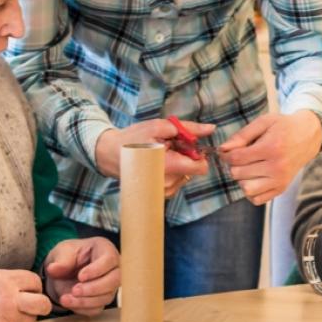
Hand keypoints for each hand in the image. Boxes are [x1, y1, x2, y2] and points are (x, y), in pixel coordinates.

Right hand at [0, 269, 51, 321]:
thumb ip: (7, 282)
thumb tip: (26, 287)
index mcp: (4, 278)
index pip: (35, 281)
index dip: (33, 288)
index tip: (27, 292)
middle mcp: (8, 296)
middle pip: (42, 302)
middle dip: (40, 305)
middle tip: (30, 307)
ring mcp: (5, 316)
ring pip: (32, 319)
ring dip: (25, 318)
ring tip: (8, 316)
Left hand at [42, 237, 120, 316]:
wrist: (64, 272)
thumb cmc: (68, 256)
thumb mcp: (62, 251)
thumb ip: (60, 259)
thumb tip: (53, 268)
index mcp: (105, 250)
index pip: (109, 260)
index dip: (97, 270)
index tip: (80, 276)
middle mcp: (113, 268)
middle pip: (114, 280)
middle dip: (93, 288)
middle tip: (74, 290)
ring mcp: (110, 286)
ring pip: (106, 297)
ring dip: (85, 301)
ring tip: (65, 299)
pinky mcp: (102, 300)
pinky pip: (97, 308)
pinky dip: (82, 308)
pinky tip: (69, 303)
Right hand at [95, 118, 213, 196]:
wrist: (110, 155)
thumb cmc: (133, 139)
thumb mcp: (159, 127)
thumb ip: (188, 128)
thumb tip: (211, 129)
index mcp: (169, 167)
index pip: (201, 167)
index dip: (198, 153)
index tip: (187, 145)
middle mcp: (168, 183)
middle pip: (193, 169)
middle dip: (185, 156)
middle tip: (167, 146)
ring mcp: (164, 192)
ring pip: (186, 175)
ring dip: (178, 164)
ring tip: (160, 155)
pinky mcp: (161, 195)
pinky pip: (177, 181)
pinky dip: (172, 171)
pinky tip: (157, 164)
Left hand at [220, 110, 321, 205]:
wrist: (308, 136)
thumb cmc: (283, 126)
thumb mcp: (263, 122)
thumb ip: (242, 135)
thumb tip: (222, 149)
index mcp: (271, 148)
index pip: (237, 158)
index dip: (226, 154)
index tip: (227, 151)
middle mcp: (276, 167)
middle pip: (238, 174)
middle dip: (233, 165)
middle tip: (240, 157)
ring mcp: (280, 180)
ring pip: (246, 189)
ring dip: (241, 179)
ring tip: (247, 168)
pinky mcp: (282, 189)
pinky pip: (257, 199)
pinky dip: (250, 191)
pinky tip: (254, 178)